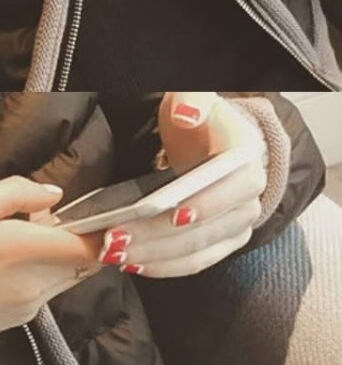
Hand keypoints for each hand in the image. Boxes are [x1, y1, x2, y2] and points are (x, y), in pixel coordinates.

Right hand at [0, 177, 99, 361]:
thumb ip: (15, 193)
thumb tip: (54, 196)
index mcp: (20, 248)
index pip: (89, 245)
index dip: (108, 232)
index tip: (113, 216)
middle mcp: (34, 281)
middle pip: (85, 261)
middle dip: (79, 238)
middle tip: (46, 219)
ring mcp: (31, 304)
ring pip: (68, 275)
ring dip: (60, 255)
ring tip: (17, 240)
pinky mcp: (23, 319)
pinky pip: (48, 290)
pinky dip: (42, 273)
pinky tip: (4, 265)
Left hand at [93, 92, 267, 278]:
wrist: (208, 140)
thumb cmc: (197, 119)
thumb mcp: (192, 98)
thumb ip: (191, 99)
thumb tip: (187, 112)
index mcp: (246, 156)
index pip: (236, 184)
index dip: (207, 202)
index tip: (174, 214)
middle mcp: (249, 195)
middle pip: (208, 225)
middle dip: (159, 236)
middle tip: (117, 237)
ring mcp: (237, 223)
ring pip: (198, 249)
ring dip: (156, 256)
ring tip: (115, 252)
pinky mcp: (222, 243)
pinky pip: (196, 262)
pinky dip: (164, 266)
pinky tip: (133, 262)